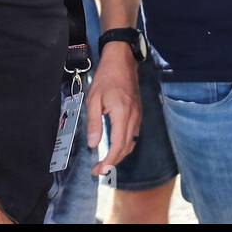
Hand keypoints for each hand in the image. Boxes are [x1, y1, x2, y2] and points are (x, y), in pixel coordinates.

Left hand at [86, 42, 140, 178]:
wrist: (122, 61)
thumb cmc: (106, 77)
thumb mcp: (94, 99)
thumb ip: (93, 123)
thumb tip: (92, 144)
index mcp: (122, 113)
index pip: (118, 145)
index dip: (109, 160)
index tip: (99, 170)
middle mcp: (133, 117)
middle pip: (126, 147)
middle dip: (113, 162)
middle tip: (98, 171)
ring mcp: (138, 115)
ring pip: (132, 142)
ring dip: (120, 155)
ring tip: (105, 162)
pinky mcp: (138, 113)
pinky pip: (134, 134)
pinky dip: (125, 145)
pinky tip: (115, 147)